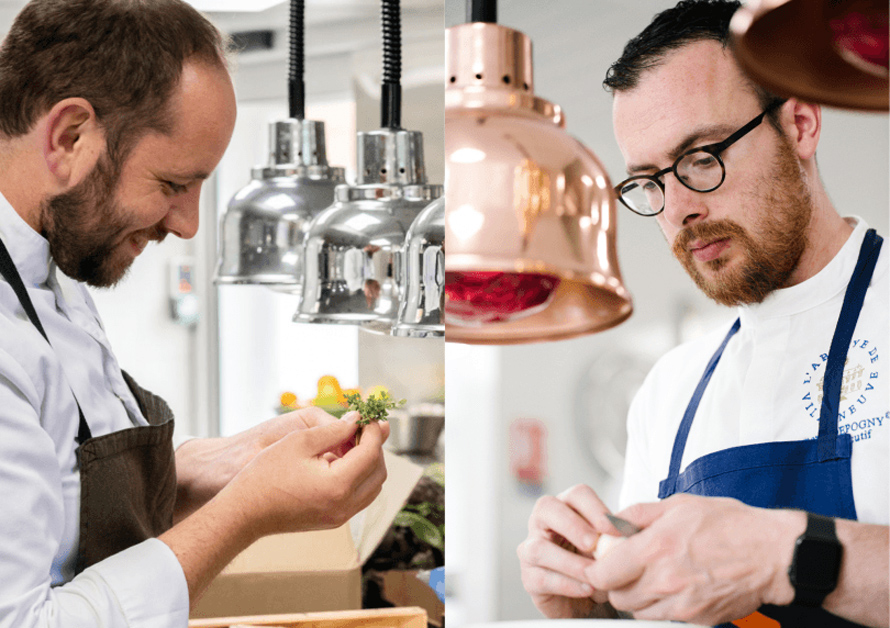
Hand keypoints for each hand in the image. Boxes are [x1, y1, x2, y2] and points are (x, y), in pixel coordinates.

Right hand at [174, 407, 363, 520]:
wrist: (244, 512)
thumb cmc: (265, 475)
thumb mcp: (300, 441)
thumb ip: (334, 429)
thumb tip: (357, 421)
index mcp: (338, 485)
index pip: (371, 453)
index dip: (373, 431)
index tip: (368, 417)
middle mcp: (344, 505)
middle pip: (378, 471)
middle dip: (374, 447)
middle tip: (360, 429)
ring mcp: (340, 517)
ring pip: (372, 486)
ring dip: (368, 463)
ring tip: (349, 443)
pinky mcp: (333, 520)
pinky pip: (359, 497)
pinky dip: (358, 477)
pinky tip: (339, 461)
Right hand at [517, 484, 618, 618]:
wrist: (587, 602)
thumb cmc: (597, 567)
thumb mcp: (610, 549)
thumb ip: (615, 539)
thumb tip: (627, 535)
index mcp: (567, 508)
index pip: (577, 494)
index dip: (595, 508)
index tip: (615, 529)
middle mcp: (543, 523)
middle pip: (546, 507)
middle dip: (572, 525)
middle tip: (593, 544)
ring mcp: (530, 549)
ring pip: (538, 547)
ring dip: (570, 562)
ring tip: (594, 575)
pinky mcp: (529, 578)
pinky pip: (541, 578)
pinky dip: (567, 584)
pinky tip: (587, 589)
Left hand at [585, 493, 801, 624]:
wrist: (773, 554)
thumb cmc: (730, 525)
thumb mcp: (679, 504)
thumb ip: (638, 515)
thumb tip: (610, 522)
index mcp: (655, 548)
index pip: (603, 574)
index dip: (597, 569)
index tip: (602, 562)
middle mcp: (665, 580)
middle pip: (617, 598)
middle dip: (616, 584)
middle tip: (627, 569)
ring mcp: (682, 604)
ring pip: (639, 612)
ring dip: (638, 597)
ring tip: (653, 577)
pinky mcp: (698, 619)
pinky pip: (665, 619)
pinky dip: (662, 607)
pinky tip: (675, 587)